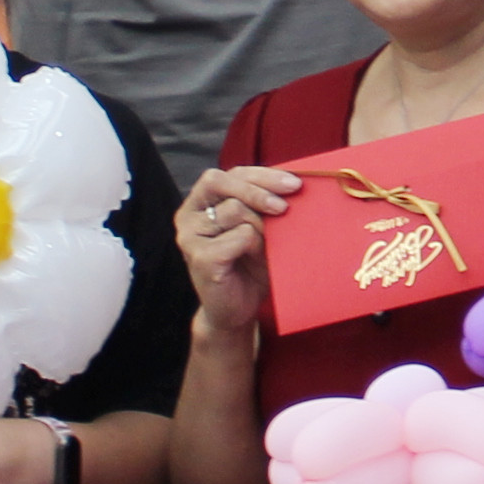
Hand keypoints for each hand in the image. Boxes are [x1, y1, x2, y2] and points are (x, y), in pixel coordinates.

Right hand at [182, 167, 296, 337]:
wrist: (237, 310)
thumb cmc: (250, 265)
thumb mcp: (259, 227)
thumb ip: (264, 204)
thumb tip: (293, 183)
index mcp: (201, 201)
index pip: (232, 173)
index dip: (264, 175)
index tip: (294, 184)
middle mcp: (188, 215)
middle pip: (224, 182)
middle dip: (260, 191)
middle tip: (285, 207)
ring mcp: (189, 236)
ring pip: (236, 210)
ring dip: (260, 227)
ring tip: (263, 247)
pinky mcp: (199, 256)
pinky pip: (240, 237)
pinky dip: (254, 246)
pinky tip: (251, 259)